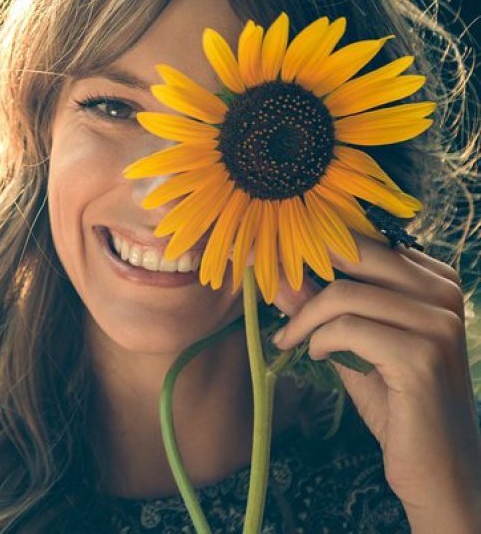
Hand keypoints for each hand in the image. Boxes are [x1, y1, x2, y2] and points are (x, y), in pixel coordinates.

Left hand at [270, 233, 480, 527]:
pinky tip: (316, 356)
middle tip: (268, 287)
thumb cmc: (397, 403)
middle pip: (353, 255)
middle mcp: (444, 293)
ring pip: (344, 294)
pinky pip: (347, 329)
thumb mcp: (353, 344)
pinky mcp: (422, 357)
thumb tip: (278, 272)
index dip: (312, 246)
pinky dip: (319, 341)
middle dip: (299, 269)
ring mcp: (438, 324)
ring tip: (290, 339)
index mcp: (434, 280)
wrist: (441, 470)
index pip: (363, 241)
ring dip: (304, 318)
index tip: (271, 259)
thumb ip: (321, 308)